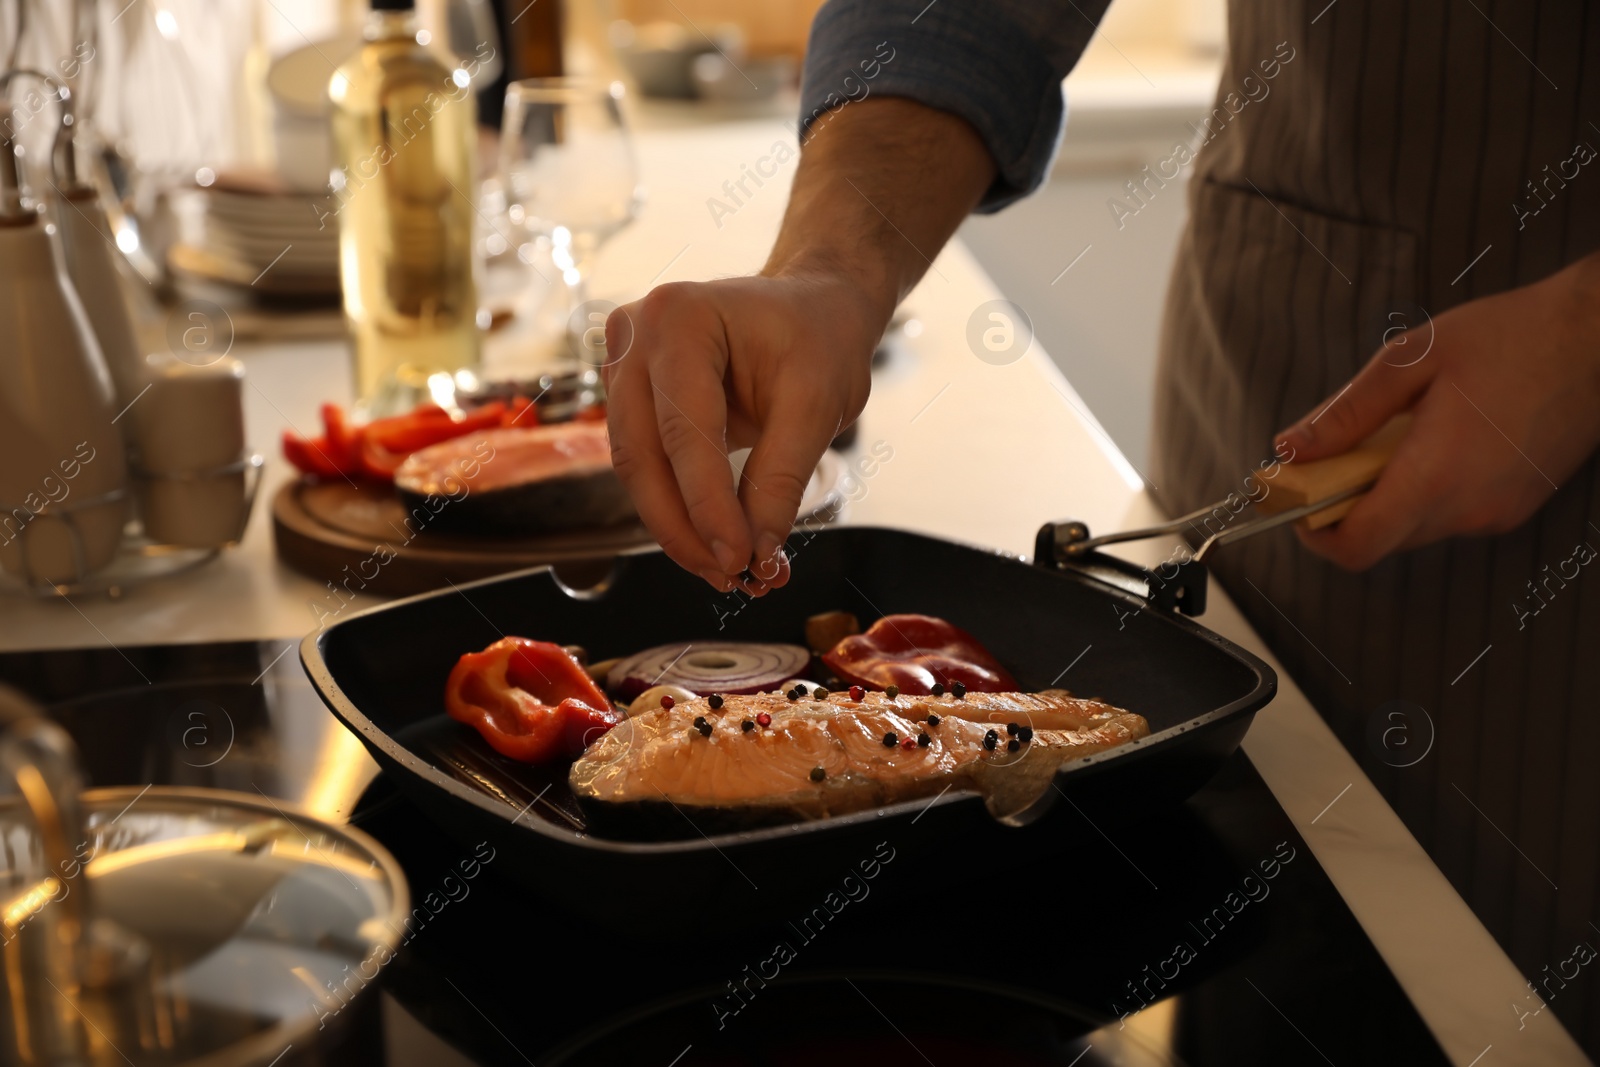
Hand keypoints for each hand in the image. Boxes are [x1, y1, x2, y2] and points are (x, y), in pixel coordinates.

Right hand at [603, 269, 884, 594]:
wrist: (813, 308)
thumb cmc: (820, 339)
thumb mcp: (818, 406)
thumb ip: (781, 480)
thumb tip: (757, 556)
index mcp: (679, 317)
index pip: (683, 431)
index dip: (707, 506)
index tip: (739, 561)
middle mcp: (636, 335)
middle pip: (643, 456)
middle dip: (685, 528)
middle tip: (730, 578)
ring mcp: (624, 363)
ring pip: (637, 469)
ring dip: (678, 528)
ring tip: (728, 571)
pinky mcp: (630, 395)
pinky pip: (645, 464)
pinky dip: (678, 508)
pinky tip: (714, 543)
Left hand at [1274, 253, 1599, 570]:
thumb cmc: (1514, 337)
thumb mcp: (1410, 360)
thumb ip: (1345, 413)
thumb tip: (1290, 448)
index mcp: (1437, 475)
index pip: (1358, 546)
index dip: (1314, 534)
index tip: (1296, 502)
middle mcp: (1468, 509)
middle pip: (1380, 540)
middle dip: (1344, 508)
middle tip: (1333, 458)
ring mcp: (1496, 514)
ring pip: (1414, 528)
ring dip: (1385, 497)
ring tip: (1390, 438)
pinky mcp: (1515, 507)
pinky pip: (1450, 515)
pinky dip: (1423, 491)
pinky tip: (1432, 441)